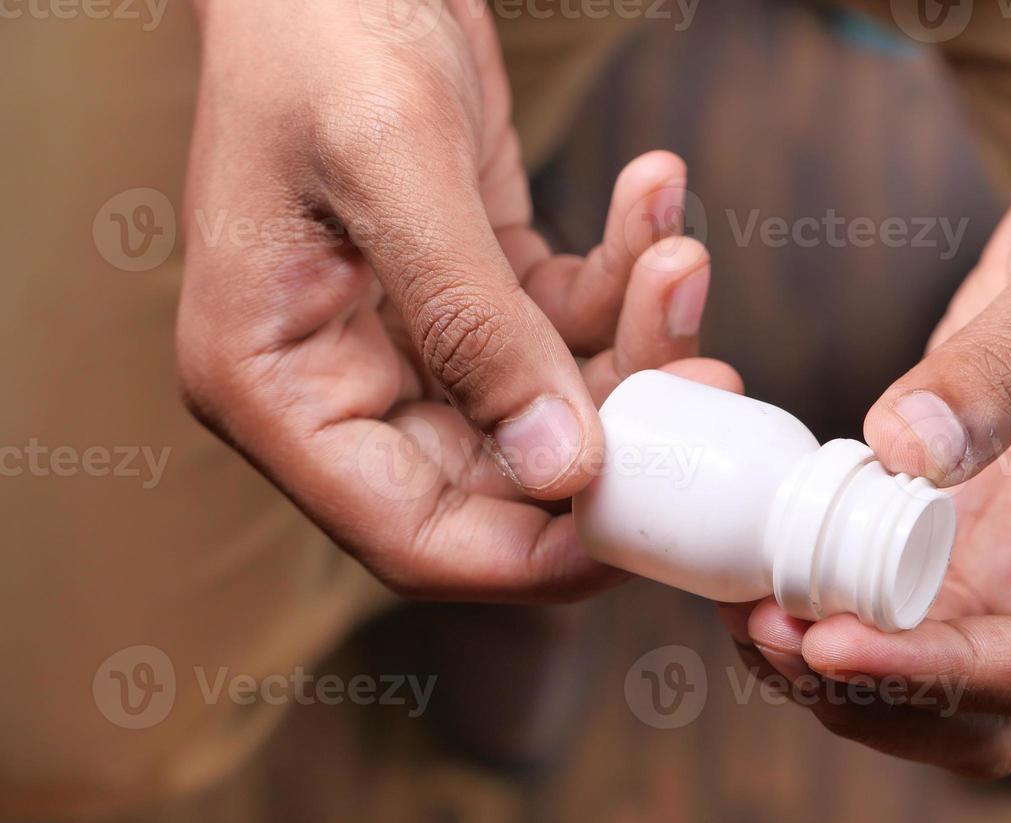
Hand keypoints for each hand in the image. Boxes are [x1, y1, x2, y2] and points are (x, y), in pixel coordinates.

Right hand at [177, 0, 729, 600]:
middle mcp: (341, 382)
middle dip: (616, 431)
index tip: (648, 516)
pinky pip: (567, 323)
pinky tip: (654, 194)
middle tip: (702, 373)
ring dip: (635, 340)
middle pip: (505, 479)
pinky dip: (620, 275)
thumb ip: (473, 325)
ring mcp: (408, 341)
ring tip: (679, 255)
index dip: (536, 551)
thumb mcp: (394, 163)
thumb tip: (560, 466)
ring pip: (555, 403)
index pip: (416, 533)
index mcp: (277, 385)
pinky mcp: (471, 293)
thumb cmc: (318, 27)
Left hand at [726, 65, 1010, 775]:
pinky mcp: (992, 537)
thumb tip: (901, 449)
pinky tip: (766, 572)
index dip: (946, 672)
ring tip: (750, 613)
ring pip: (942, 679)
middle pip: (997, 706)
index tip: (831, 642)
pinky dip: (838, 608)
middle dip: (881, 693)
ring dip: (845, 670)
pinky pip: (908, 609)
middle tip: (772, 635)